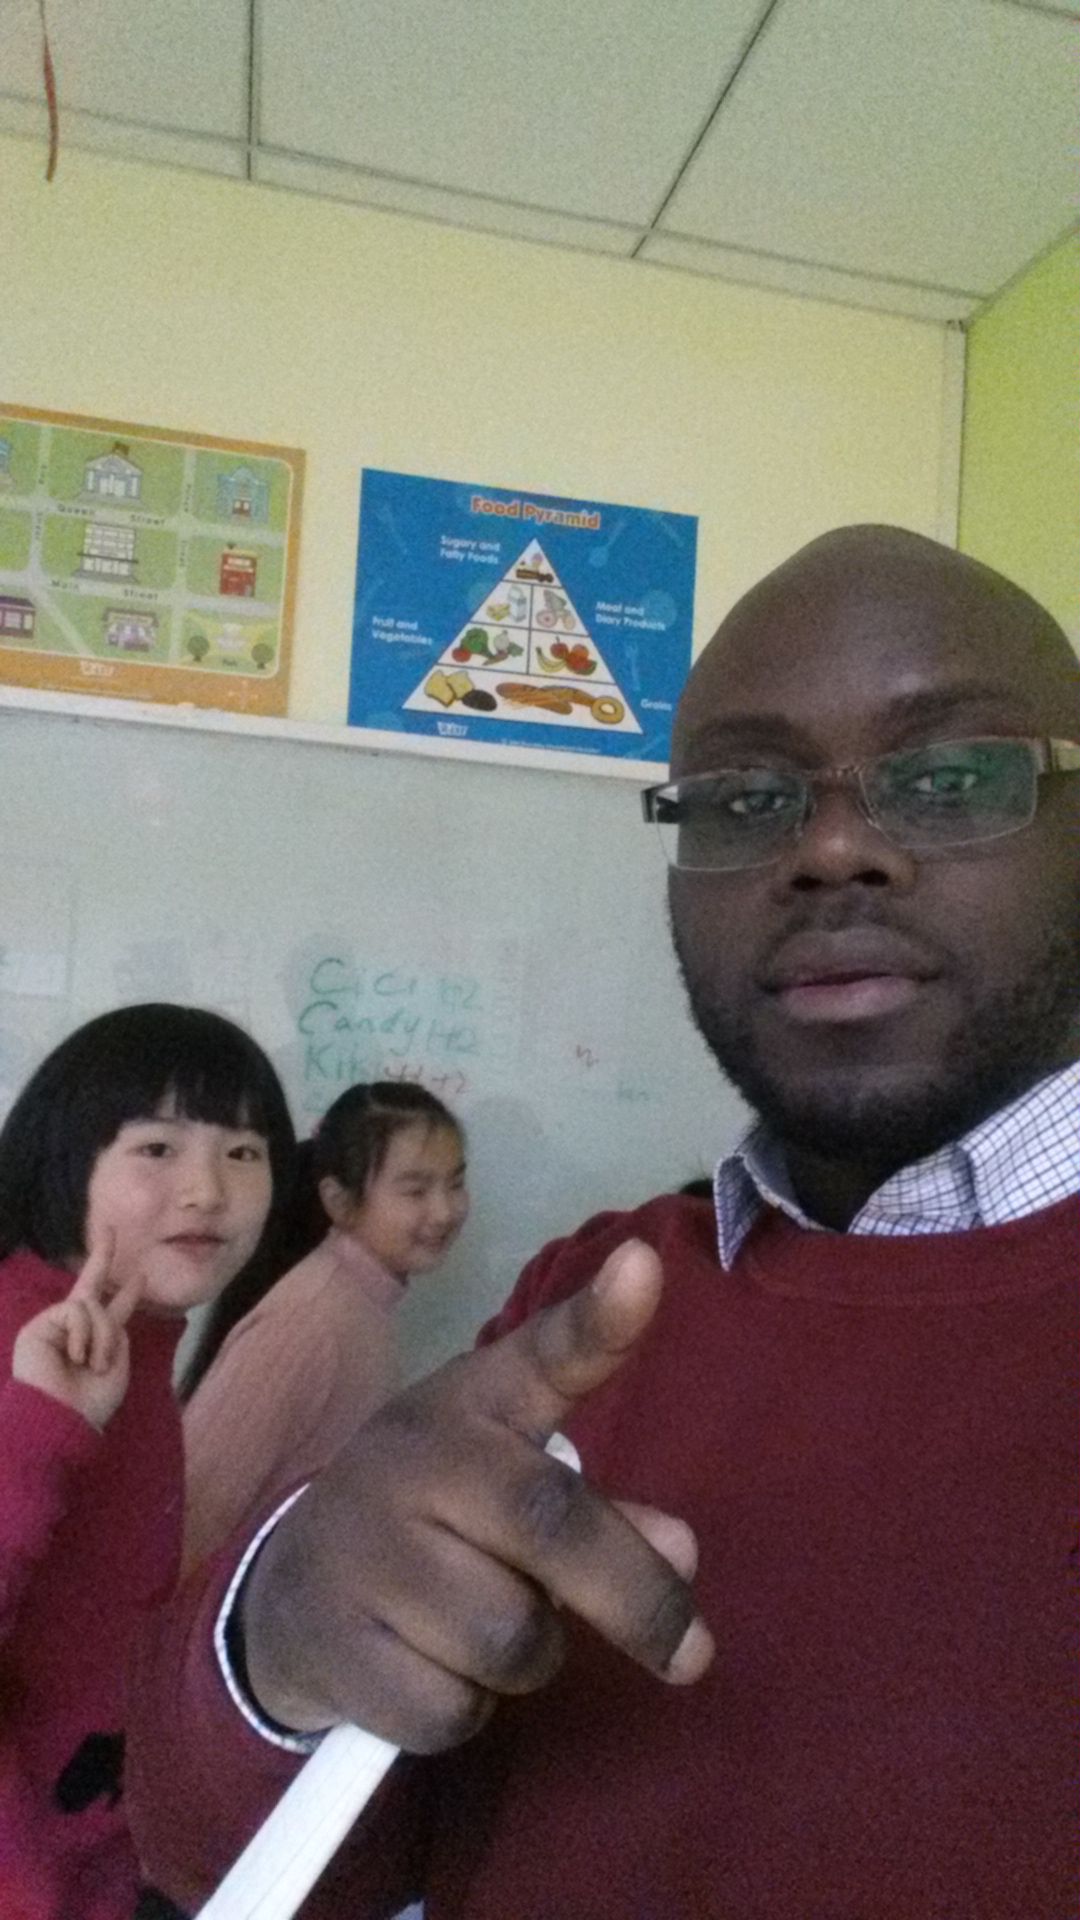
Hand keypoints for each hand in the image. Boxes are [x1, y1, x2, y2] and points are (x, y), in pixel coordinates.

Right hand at [11, 1232, 142, 1430]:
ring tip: (95, 1364)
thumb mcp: (116, 1363)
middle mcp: (76, 1331)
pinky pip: (75, 1311)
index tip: (141, 1274)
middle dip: (101, 1257)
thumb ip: (114, 1330)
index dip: (128, 1292)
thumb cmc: (91, 1400)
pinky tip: (77, 1356)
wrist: (60, 1418)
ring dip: (102, 1335)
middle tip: (110, 1230)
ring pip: (92, 1306)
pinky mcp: (39, 1326)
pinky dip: (84, 1333)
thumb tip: (102, 1308)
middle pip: (90, 1285)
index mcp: (98, 1343)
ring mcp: (55, 1326)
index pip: (114, 1310)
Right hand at [242, 1239, 713, 1750]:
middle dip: (637, 1599)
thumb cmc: (431, 1522)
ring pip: (510, 1638)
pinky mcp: (334, 1645)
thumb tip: (681, 1548)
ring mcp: (363, 1550)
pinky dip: (465, 1710)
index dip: (598, 1318)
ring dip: (528, 1661)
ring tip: (490, 1631)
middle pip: (553, 1525)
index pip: (538, 1352)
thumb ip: (600, 1513)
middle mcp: (413, 1458)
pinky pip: (452, 1710)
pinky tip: (431, 1670)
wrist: (287, 1589)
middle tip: (691, 1651)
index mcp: (466, 1407)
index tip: (646, 1267)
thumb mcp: (506, 1490)